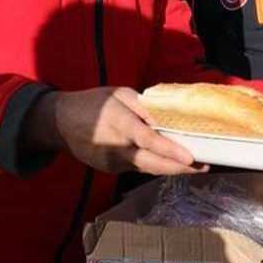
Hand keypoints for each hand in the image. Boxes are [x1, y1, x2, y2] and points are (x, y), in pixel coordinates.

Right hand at [23, 87, 207, 175]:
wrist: (60, 122)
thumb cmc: (94, 103)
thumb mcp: (119, 94)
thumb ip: (144, 106)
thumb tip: (167, 117)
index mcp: (119, 123)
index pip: (148, 140)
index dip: (169, 150)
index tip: (190, 157)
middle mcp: (116, 147)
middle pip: (151, 163)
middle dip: (179, 168)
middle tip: (203, 167)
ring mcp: (112, 161)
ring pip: (147, 168)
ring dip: (170, 168)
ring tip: (195, 166)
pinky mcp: (110, 169)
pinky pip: (137, 167)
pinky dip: (154, 165)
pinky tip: (170, 162)